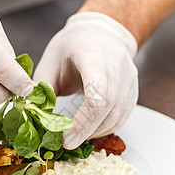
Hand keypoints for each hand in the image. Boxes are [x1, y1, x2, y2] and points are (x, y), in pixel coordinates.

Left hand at [34, 12, 137, 148]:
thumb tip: (41, 119)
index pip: (97, 88)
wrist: (99, 32)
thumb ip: (43, 90)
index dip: (83, 118)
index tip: (66, 135)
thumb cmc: (71, 47)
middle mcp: (115, 63)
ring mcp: (128, 76)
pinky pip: (123, 114)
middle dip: (87, 129)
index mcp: (91, 53)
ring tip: (77, 138)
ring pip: (118, 113)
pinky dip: (107, 127)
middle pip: (109, 105)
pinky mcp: (132, 88)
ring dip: (97, 131)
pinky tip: (91, 131)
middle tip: (68, 143)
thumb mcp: (48, 62)